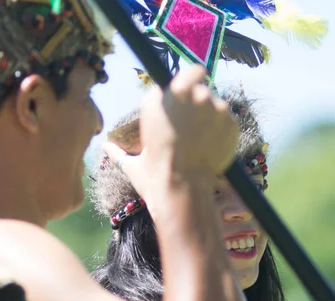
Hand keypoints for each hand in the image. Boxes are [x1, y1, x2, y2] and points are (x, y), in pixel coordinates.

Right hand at [103, 66, 238, 198]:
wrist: (183, 190)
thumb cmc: (154, 175)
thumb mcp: (132, 163)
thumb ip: (119, 151)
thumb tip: (105, 147)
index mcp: (159, 98)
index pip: (182, 77)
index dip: (185, 85)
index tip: (185, 96)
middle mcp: (187, 94)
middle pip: (198, 89)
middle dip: (196, 105)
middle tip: (191, 130)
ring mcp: (212, 105)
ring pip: (215, 104)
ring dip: (210, 117)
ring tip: (201, 142)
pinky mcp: (229, 120)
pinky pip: (228, 120)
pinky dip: (223, 130)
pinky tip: (213, 147)